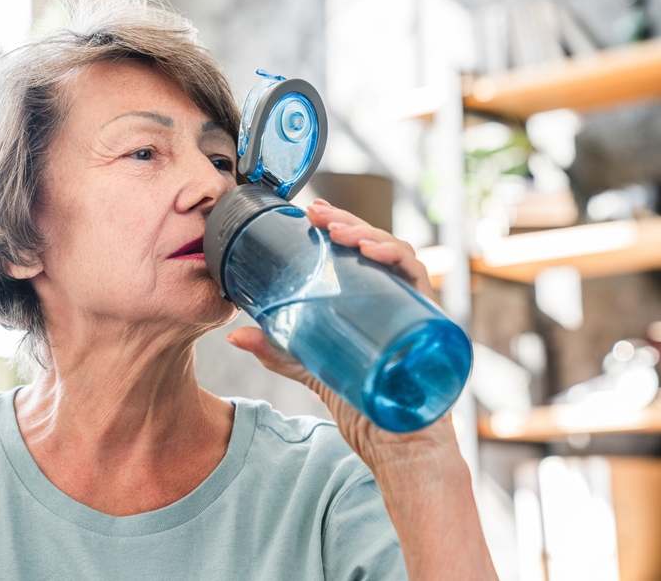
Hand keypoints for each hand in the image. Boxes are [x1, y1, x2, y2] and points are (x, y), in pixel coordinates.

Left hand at [228, 199, 496, 580]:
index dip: (337, 226)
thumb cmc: (363, 407)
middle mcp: (397, 300)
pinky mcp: (428, 324)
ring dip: (366, 234)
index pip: (358, 252)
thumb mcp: (312, 369)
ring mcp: (414, 309)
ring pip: (398, 254)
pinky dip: (398, 259)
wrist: (395, 449)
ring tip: (335, 229)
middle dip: (347, 222)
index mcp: (372, 302)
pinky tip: (372, 251)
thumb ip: (278, 351)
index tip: (307, 213)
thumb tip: (235, 333)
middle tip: (315, 213)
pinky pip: (420, 280)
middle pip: (376, 246)